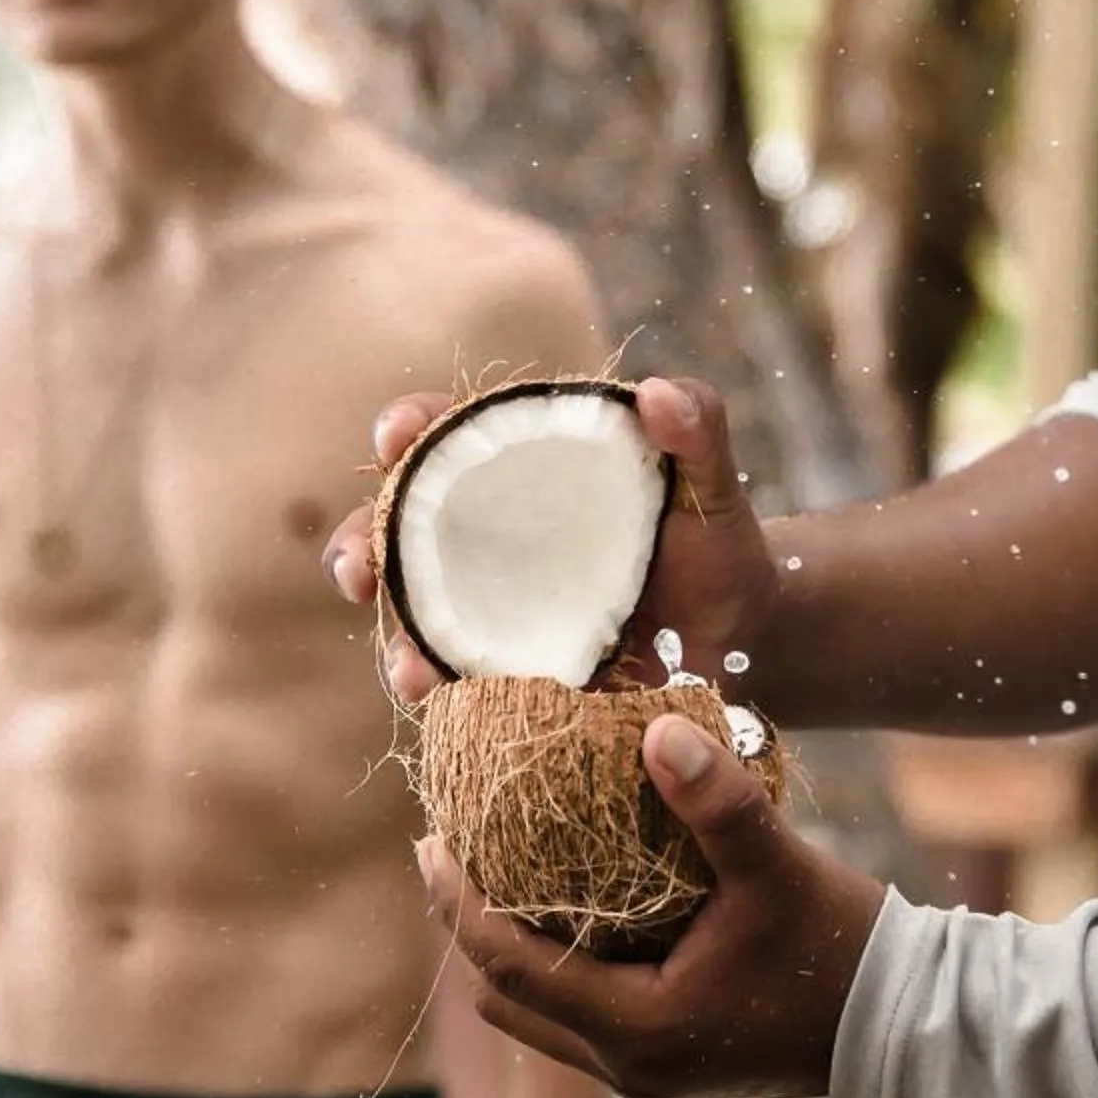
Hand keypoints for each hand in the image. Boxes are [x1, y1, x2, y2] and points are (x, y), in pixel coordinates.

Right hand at [324, 377, 783, 705]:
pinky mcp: (507, 667)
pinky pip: (456, 675)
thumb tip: (657, 394)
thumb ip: (698, 429)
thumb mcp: (713, 483)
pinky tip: (441, 703)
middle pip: (400, 526)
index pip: (449, 434)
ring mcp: (492, 604)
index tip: (396, 437)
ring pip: (415, 611)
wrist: (742, 641)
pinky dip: (442, 687)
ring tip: (410, 671)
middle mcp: (490, 533)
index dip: (411, 428)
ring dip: (397, 637)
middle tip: (355, 569)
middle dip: (364, 542)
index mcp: (525, 467)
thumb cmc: (718, 545)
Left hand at [423, 712, 883, 1097]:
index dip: (456, 904)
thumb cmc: (842, 951)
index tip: (427, 840)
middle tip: (447, 851)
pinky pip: (578, 1016)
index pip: (508, 964)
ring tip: (493, 873)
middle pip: (506, 998)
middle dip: (465, 927)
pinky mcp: (671, 1063)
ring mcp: (648, 1073)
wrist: (905, 1028)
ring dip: (506, 950)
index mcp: (636, 1028)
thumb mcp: (778, 867)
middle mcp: (628, 1065)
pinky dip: (552, 965)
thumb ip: (717, 801)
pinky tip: (565, 906)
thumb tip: (654, 726)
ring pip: (538, 1014)